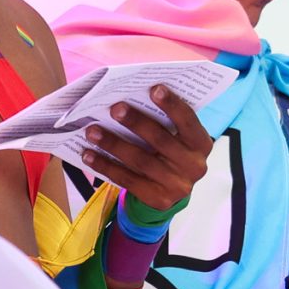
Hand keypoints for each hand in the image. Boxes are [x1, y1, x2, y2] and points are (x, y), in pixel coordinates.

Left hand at [81, 86, 212, 213]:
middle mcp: (193, 166)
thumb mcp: (176, 138)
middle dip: (136, 122)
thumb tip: (130, 98)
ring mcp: (176, 185)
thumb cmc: (170, 152)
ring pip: (140, 161)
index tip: (154, 88)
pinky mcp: (158, 199)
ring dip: (113, 144)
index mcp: (200, 144)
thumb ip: (164, 121)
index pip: (188, 121)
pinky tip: (89, 154)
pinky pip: (127, 180)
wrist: (173, 190)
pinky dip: (105, 166)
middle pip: (160, 140)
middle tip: (114, 108)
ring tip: (92, 131)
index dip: (172, 105)